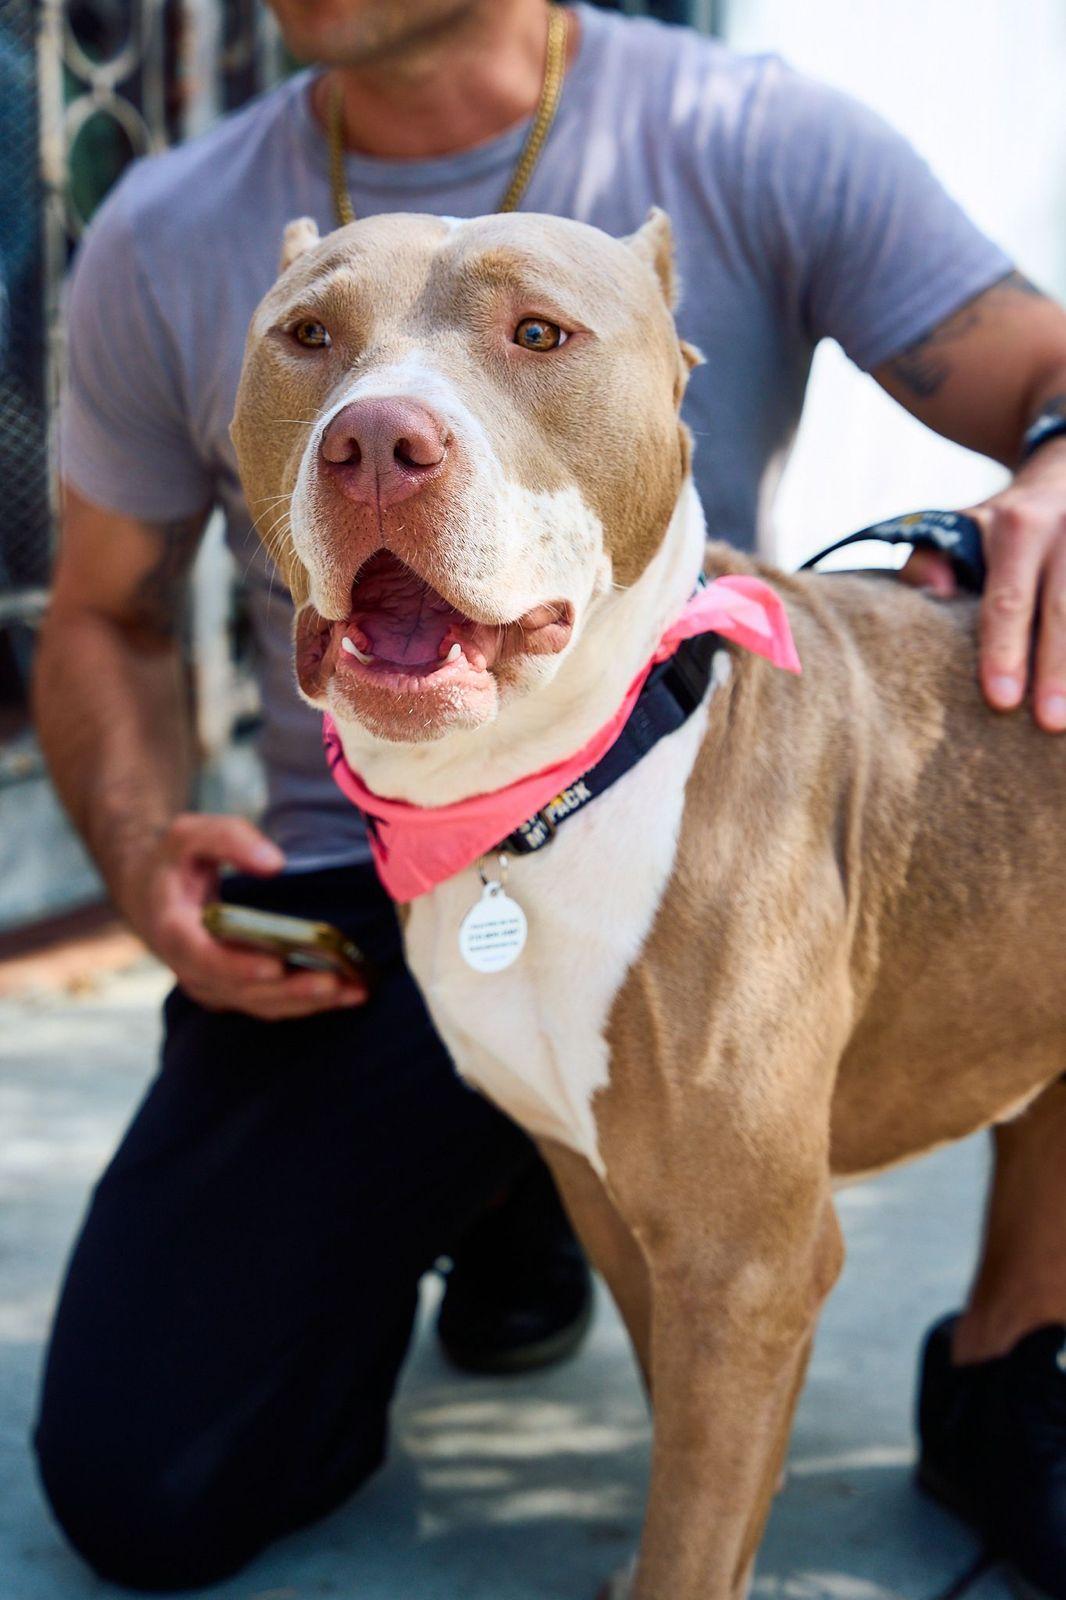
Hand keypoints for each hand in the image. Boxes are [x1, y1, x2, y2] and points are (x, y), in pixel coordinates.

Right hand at [120, 813, 367, 1017]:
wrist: (153, 896)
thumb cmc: (177, 861)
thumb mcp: (190, 833)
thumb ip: (228, 838)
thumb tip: (274, 864)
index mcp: (174, 930)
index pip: (203, 957)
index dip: (237, 964)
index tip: (275, 964)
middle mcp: (192, 969)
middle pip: (242, 989)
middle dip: (290, 989)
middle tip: (335, 982)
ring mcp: (213, 985)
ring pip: (262, 1003)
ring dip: (308, 1002)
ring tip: (354, 991)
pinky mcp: (235, 991)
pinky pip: (272, 1003)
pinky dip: (308, 1002)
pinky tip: (348, 992)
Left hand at [901, 443, 1065, 731]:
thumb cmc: (1005, 526)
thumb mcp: (963, 528)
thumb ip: (933, 559)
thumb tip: (933, 591)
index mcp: (1020, 525)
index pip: (1009, 598)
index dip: (1005, 650)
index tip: (1001, 700)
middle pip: (1064, 609)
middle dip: (1057, 670)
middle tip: (1049, 722)